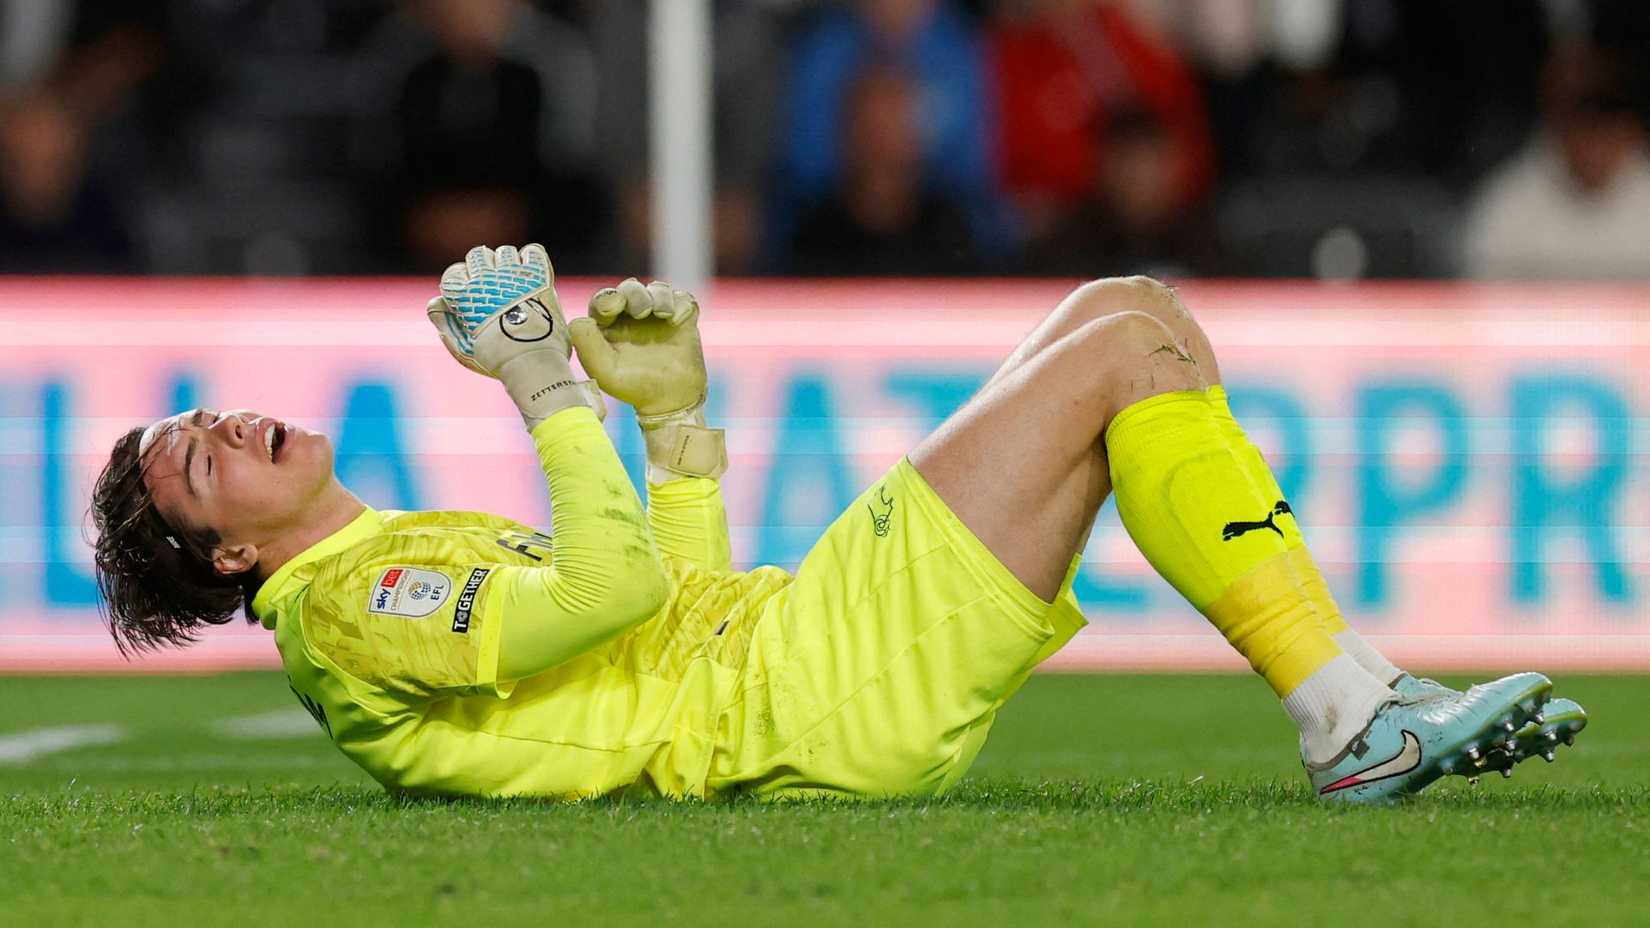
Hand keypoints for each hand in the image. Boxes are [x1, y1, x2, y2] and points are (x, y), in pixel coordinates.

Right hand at [426, 244, 602, 429]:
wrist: (531, 363)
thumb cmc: (496, 360)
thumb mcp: (461, 347)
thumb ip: (444, 322)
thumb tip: (436, 302)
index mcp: (461, 293)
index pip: (454, 273)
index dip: (464, 284)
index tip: (475, 298)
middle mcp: (484, 278)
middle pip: (478, 255)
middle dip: (484, 269)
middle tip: (497, 290)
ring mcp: (512, 274)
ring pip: (504, 252)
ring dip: (508, 265)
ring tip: (517, 285)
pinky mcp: (538, 275)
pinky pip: (533, 252)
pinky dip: (532, 259)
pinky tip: (533, 276)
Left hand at [569, 278, 723, 478]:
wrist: (670, 401)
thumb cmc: (633, 388)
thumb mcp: (603, 370)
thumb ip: (586, 342)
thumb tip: (582, 319)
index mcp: (609, 326)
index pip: (604, 299)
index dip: (608, 297)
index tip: (614, 307)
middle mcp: (632, 317)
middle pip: (631, 288)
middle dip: (635, 294)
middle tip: (642, 311)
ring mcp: (658, 316)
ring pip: (657, 289)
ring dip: (659, 296)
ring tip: (662, 314)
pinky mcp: (682, 319)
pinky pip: (682, 298)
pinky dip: (680, 304)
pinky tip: (677, 321)